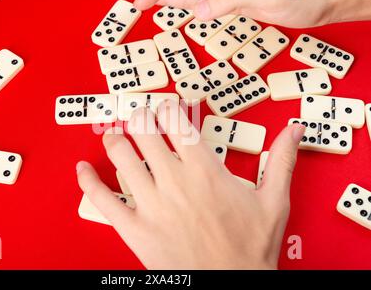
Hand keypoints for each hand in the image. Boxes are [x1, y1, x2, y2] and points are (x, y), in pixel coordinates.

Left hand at [76, 101, 305, 268]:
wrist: (229, 287)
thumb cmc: (250, 247)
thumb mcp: (273, 202)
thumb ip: (281, 161)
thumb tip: (295, 130)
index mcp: (203, 169)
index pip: (178, 122)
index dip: (169, 107)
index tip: (167, 104)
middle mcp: (173, 180)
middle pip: (144, 131)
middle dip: (138, 117)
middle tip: (138, 115)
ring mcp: (150, 203)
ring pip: (120, 156)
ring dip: (113, 139)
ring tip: (114, 134)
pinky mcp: (134, 228)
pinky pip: (101, 200)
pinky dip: (87, 182)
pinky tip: (81, 169)